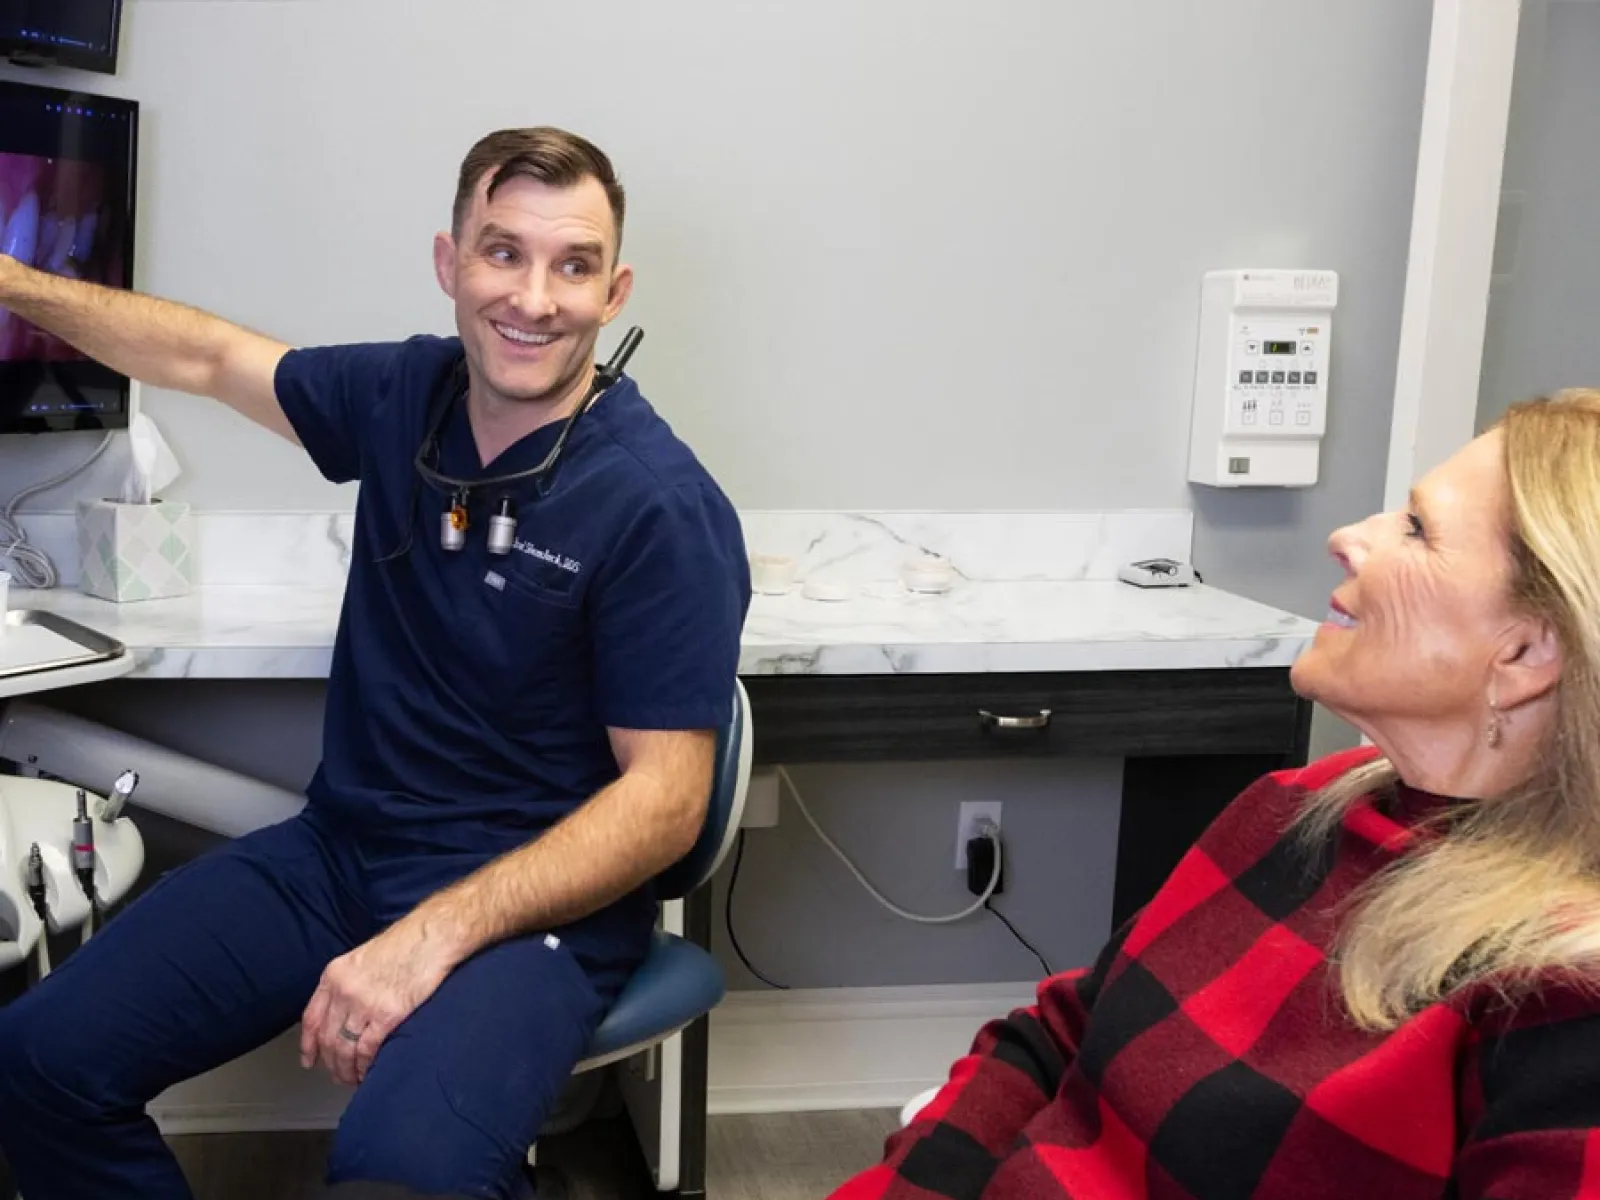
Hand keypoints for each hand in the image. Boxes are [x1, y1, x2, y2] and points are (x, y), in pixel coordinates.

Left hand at [299, 916, 460, 1085]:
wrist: (432, 935)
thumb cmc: (405, 943)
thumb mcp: (363, 958)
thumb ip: (348, 983)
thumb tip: (343, 1013)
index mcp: (335, 975)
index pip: (311, 1018)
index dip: (308, 1044)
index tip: (309, 1060)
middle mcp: (344, 990)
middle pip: (327, 1038)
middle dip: (331, 1063)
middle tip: (337, 1075)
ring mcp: (365, 1003)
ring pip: (345, 1048)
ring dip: (346, 1069)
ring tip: (352, 1078)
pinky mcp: (388, 1014)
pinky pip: (367, 1049)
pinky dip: (365, 1065)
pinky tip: (368, 1071)